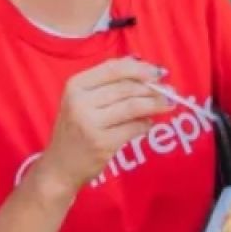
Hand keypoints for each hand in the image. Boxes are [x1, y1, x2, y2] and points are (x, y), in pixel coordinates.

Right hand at [34, 58, 168, 190]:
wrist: (60, 167)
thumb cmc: (75, 129)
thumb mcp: (82, 100)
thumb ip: (108, 82)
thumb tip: (143, 64)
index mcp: (75, 85)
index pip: (113, 68)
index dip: (140, 68)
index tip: (158, 72)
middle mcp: (80, 102)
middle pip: (127, 88)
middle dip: (153, 88)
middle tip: (170, 91)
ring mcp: (90, 124)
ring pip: (134, 107)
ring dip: (155, 104)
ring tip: (169, 104)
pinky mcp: (102, 143)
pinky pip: (134, 128)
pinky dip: (146, 124)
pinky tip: (148, 123)